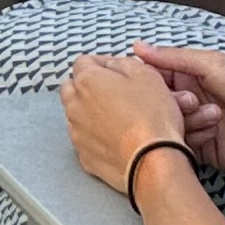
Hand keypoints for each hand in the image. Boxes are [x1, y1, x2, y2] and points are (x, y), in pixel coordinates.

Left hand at [63, 51, 189, 200]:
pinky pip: (84, 138)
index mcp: (88, 81)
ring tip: (117, 116)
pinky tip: (116, 138)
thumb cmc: (152, 119)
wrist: (152, 162)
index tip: (115, 69)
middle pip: (72, 87)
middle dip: (89, 85)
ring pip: (75, 114)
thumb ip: (124, 63)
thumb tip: (114, 64)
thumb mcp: (147, 75)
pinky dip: (95, 135)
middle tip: (113, 91)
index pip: (83, 62)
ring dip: (90, 111)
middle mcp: (75, 105)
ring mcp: (77, 132)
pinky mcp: (84, 156)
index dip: (101, 63)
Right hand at [134, 44, 224, 174]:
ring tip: (214, 116)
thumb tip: (139, 47)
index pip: (155, 78)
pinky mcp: (205, 150)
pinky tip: (213, 132)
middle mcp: (191, 101)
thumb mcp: (213, 65)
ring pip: (169, 127)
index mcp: (191, 77)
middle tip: (188, 101)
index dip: (147, 82)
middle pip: (159, 105)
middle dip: (168, 104)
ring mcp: (197, 127)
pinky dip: (193, 139)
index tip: (141, 85)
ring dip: (187, 121)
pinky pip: (184, 147)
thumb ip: (175, 58)